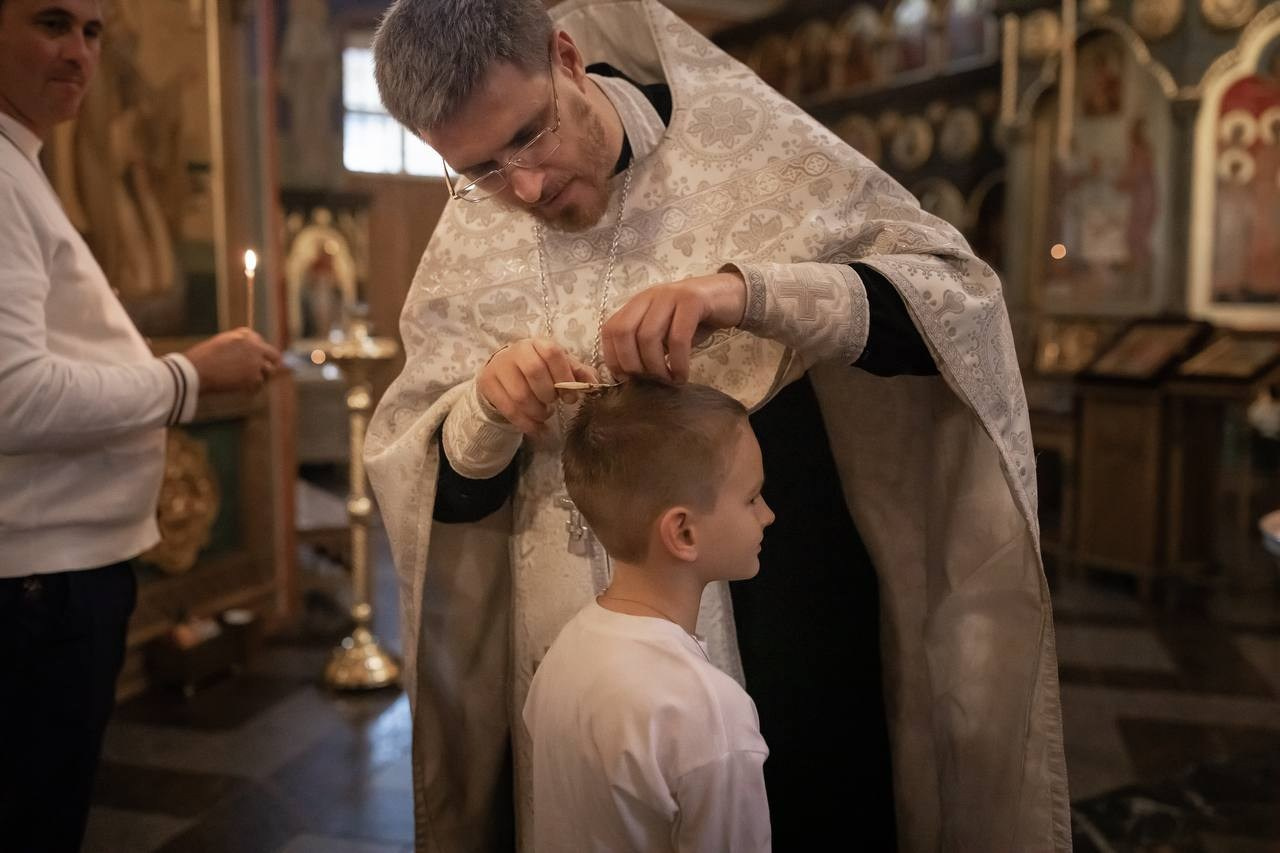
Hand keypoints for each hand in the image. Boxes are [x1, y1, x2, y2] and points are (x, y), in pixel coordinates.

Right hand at [184, 328, 281, 393]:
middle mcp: (254, 346)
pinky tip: (244, 390)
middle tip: (269, 370)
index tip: (254, 357)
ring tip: (251, 381)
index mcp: (244, 335)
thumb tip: (248, 354)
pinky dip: (252, 388)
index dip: (258, 350)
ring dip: (262, 376)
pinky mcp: (253, 377)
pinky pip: (259, 384)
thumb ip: (237, 345)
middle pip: (274, 355)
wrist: (195, 371)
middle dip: (273, 362)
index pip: (259, 341)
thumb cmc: (202, 359)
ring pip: (268, 371)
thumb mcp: (220, 344)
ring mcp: (255, 362)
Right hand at [477, 338, 598, 434]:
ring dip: (537, 412)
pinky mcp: (487, 384)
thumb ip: (578, 373)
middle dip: (548, 395)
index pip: (552, 353)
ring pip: (520, 395)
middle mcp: (516, 351)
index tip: (570, 396)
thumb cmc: (539, 370)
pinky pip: (509, 410)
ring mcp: (499, 367)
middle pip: (534, 372)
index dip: (564, 375)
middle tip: (553, 403)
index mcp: (538, 343)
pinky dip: (526, 424)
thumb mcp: (560, 368)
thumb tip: (595, 385)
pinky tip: (536, 428)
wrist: (505, 373)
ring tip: (544, 414)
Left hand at [601, 271, 745, 382]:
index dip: (613, 358)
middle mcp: (649, 296)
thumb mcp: (666, 332)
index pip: (610, 330)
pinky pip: (678, 337)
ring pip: (648, 336)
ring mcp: (670, 295)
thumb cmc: (695, 320)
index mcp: (637, 304)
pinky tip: (682, 375)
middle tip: (648, 384)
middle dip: (632, 364)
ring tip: (668, 382)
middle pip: (624, 332)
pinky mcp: (692, 300)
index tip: (626, 381)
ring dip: (656, 367)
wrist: (730, 296)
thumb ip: (647, 347)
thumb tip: (631, 378)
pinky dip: (677, 362)